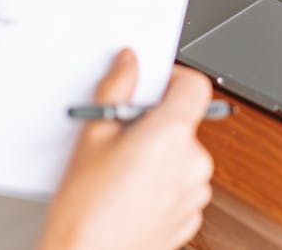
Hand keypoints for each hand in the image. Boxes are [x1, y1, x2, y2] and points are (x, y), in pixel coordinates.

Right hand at [39, 50, 214, 249]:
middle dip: (155, 124)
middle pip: (184, 124)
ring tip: (119, 171)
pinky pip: (180, 185)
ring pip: (182, 156)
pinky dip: (161, 183)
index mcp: (172, 135)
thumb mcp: (92, 137)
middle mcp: (193, 163)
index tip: (154, 84)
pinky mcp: (191, 216)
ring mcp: (195, 193)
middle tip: (119, 135)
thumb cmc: (86, 211)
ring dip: (158, 156)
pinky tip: (129, 193)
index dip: (174, 80)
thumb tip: (128, 64)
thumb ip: (116, 89)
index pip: (196, 87)